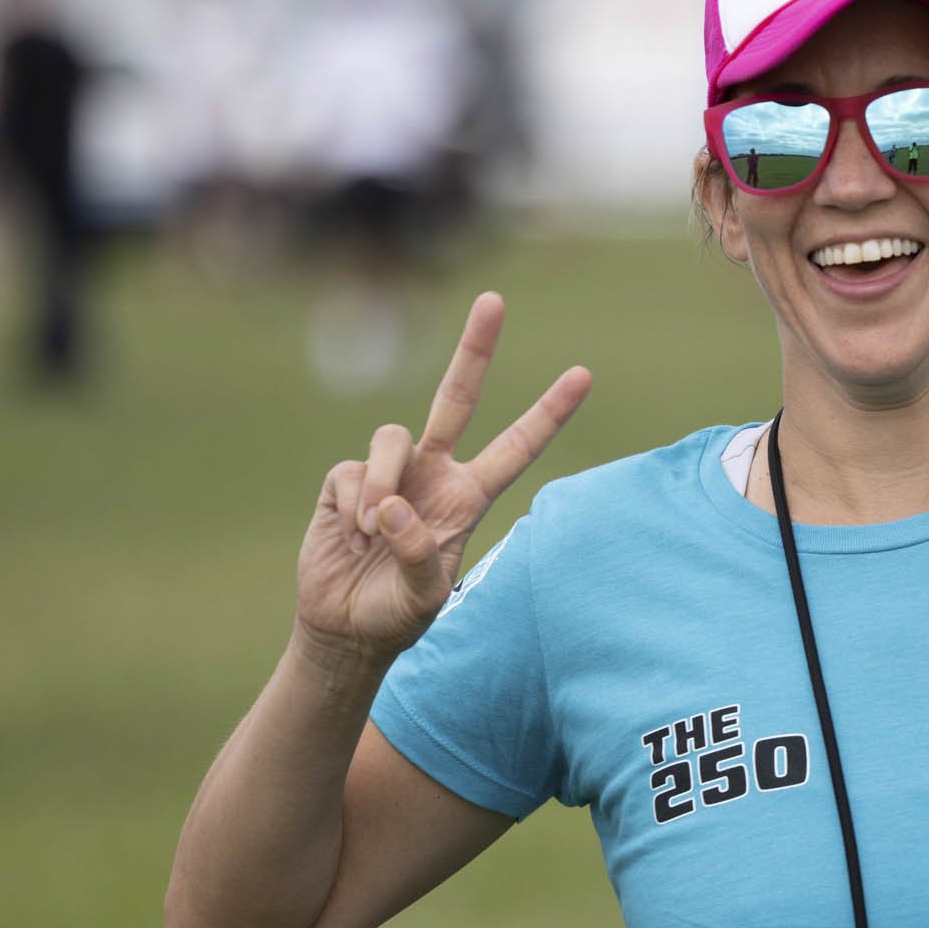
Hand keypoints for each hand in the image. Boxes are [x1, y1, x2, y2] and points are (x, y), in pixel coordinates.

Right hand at [294, 293, 590, 664]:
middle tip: (494, 300)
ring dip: (384, 483)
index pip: (517, 447)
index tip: (583, 374)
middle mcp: (435, 473)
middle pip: (458, 397)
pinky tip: (352, 535)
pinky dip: (355, 504)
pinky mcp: (348, 478)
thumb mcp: (425, 598)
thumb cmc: (397, 613)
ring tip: (373, 531)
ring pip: (393, 436)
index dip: (548, 413)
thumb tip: (392, 507)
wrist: (345, 628)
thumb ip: (419, 555)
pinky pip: (356, 470)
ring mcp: (391, 473)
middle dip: (475, 349)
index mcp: (470, 496)